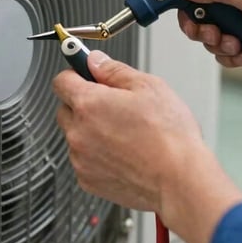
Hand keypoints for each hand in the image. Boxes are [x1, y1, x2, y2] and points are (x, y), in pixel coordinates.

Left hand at [52, 51, 241, 242]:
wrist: (180, 181)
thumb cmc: (169, 137)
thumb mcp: (149, 86)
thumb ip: (114, 70)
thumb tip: (95, 61)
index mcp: (89, 104)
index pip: (61, 81)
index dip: (76, 74)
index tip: (87, 75)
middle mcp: (78, 132)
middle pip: (65, 109)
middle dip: (84, 104)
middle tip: (113, 106)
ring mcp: (81, 159)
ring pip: (76, 136)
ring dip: (91, 131)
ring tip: (126, 134)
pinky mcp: (88, 181)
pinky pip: (85, 160)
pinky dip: (98, 156)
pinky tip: (124, 153)